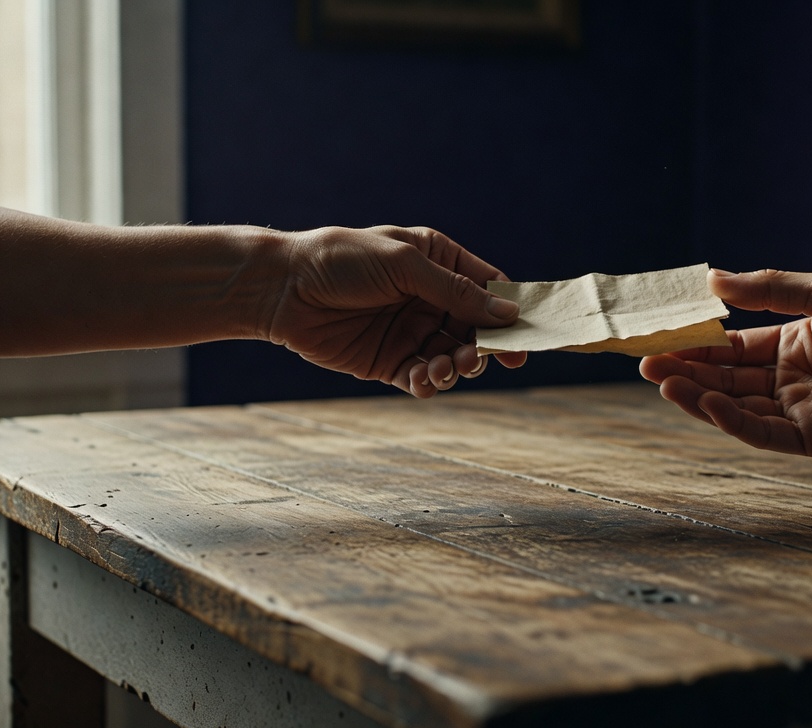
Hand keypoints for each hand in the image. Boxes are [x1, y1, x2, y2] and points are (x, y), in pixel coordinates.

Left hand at [266, 225, 526, 396]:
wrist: (282, 289)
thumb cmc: (340, 260)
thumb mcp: (403, 265)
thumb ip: (455, 291)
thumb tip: (508, 314)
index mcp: (438, 262)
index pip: (489, 288)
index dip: (510, 312)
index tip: (529, 335)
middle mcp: (430, 298)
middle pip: (477, 329)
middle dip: (485, 347)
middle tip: (487, 359)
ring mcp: (411, 331)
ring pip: (452, 357)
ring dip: (456, 367)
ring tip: (444, 368)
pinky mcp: (389, 361)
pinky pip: (422, 378)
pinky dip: (428, 384)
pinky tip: (422, 380)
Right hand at [639, 269, 811, 457]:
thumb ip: (769, 289)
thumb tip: (711, 280)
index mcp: (794, 344)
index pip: (730, 348)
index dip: (695, 344)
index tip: (658, 338)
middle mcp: (792, 381)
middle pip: (726, 379)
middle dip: (685, 372)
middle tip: (644, 364)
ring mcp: (803, 412)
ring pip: (738, 408)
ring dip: (699, 397)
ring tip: (662, 382)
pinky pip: (765, 433)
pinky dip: (733, 420)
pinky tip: (709, 402)